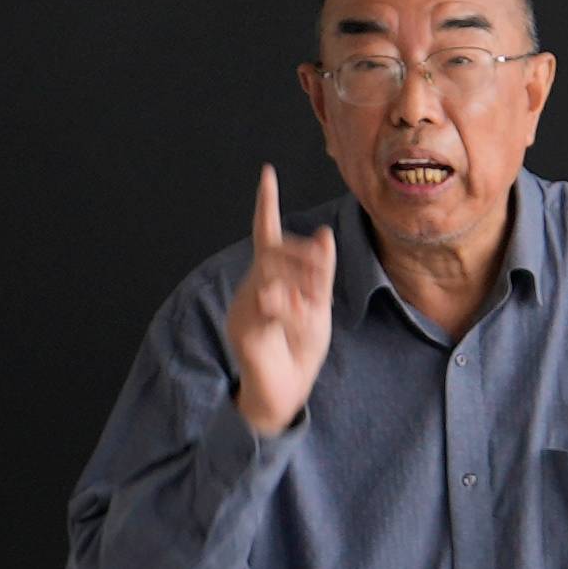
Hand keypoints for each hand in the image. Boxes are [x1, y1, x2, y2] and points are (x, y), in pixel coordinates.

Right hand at [227, 170, 333, 436]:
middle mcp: (251, 288)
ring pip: (274, 279)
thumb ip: (321, 272)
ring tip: (312, 311)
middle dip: (304, 262)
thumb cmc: (298, 350)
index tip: (267, 174)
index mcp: (269, 279)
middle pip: (274, 253)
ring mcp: (243, 308)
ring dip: (302, 291)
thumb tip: (324, 234)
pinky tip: (298, 325)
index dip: (266, 204)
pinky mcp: (243, 330)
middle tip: (322, 282)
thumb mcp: (319, 307)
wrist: (284, 395)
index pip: (265, 234)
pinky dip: (292, 313)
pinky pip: (270, 308)